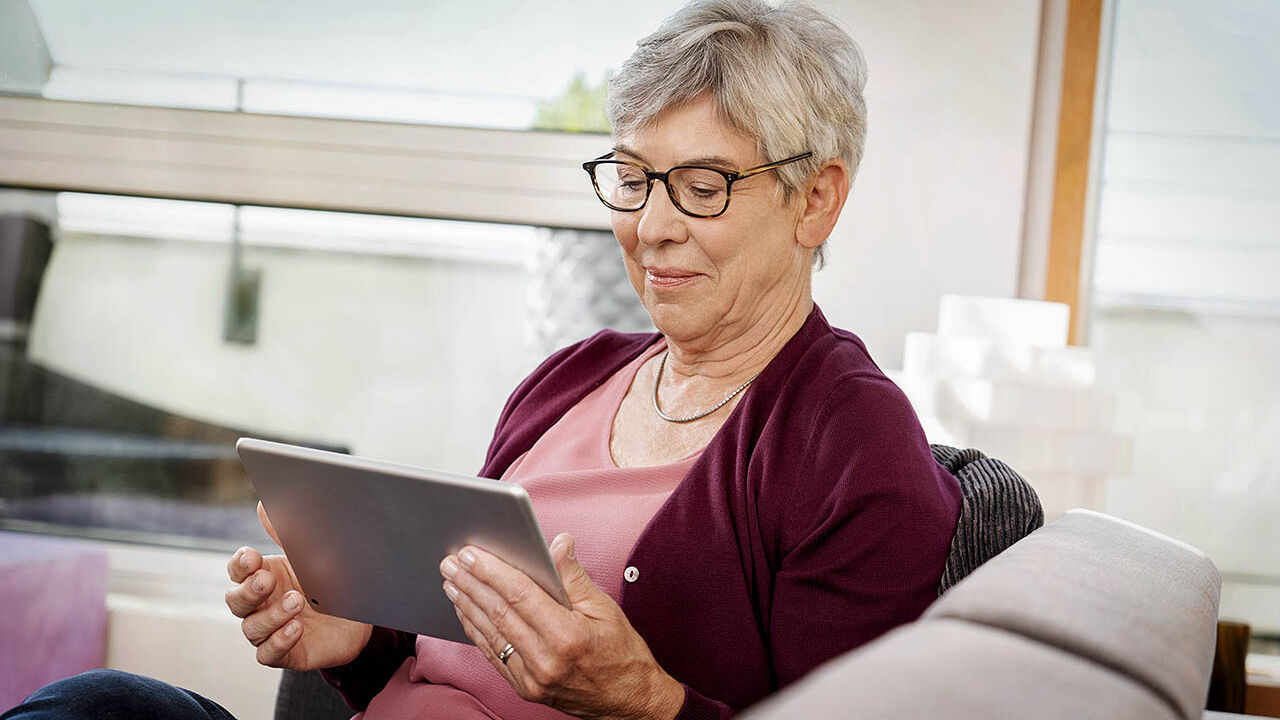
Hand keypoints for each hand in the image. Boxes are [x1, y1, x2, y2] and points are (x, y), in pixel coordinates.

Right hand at [225, 501, 372, 669]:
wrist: (360, 613)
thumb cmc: (329, 581)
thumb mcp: (312, 554)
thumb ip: (288, 533)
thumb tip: (263, 505)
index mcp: (263, 576)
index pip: (236, 571)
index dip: (239, 565)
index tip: (253, 556)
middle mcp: (261, 605)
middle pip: (235, 601)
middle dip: (249, 591)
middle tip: (268, 580)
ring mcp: (271, 630)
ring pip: (252, 628)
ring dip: (271, 615)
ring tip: (297, 601)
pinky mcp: (286, 653)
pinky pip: (268, 654)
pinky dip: (279, 641)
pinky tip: (296, 627)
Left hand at [440, 534, 684, 719]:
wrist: (629, 702)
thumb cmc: (622, 655)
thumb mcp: (605, 608)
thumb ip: (575, 576)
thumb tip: (559, 544)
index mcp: (567, 636)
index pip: (519, 595)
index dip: (492, 571)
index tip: (471, 554)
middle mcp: (545, 661)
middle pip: (498, 613)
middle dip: (471, 584)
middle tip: (451, 563)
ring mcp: (532, 679)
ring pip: (490, 635)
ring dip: (467, 606)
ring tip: (452, 583)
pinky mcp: (526, 689)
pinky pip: (493, 655)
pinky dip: (477, 631)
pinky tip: (466, 613)